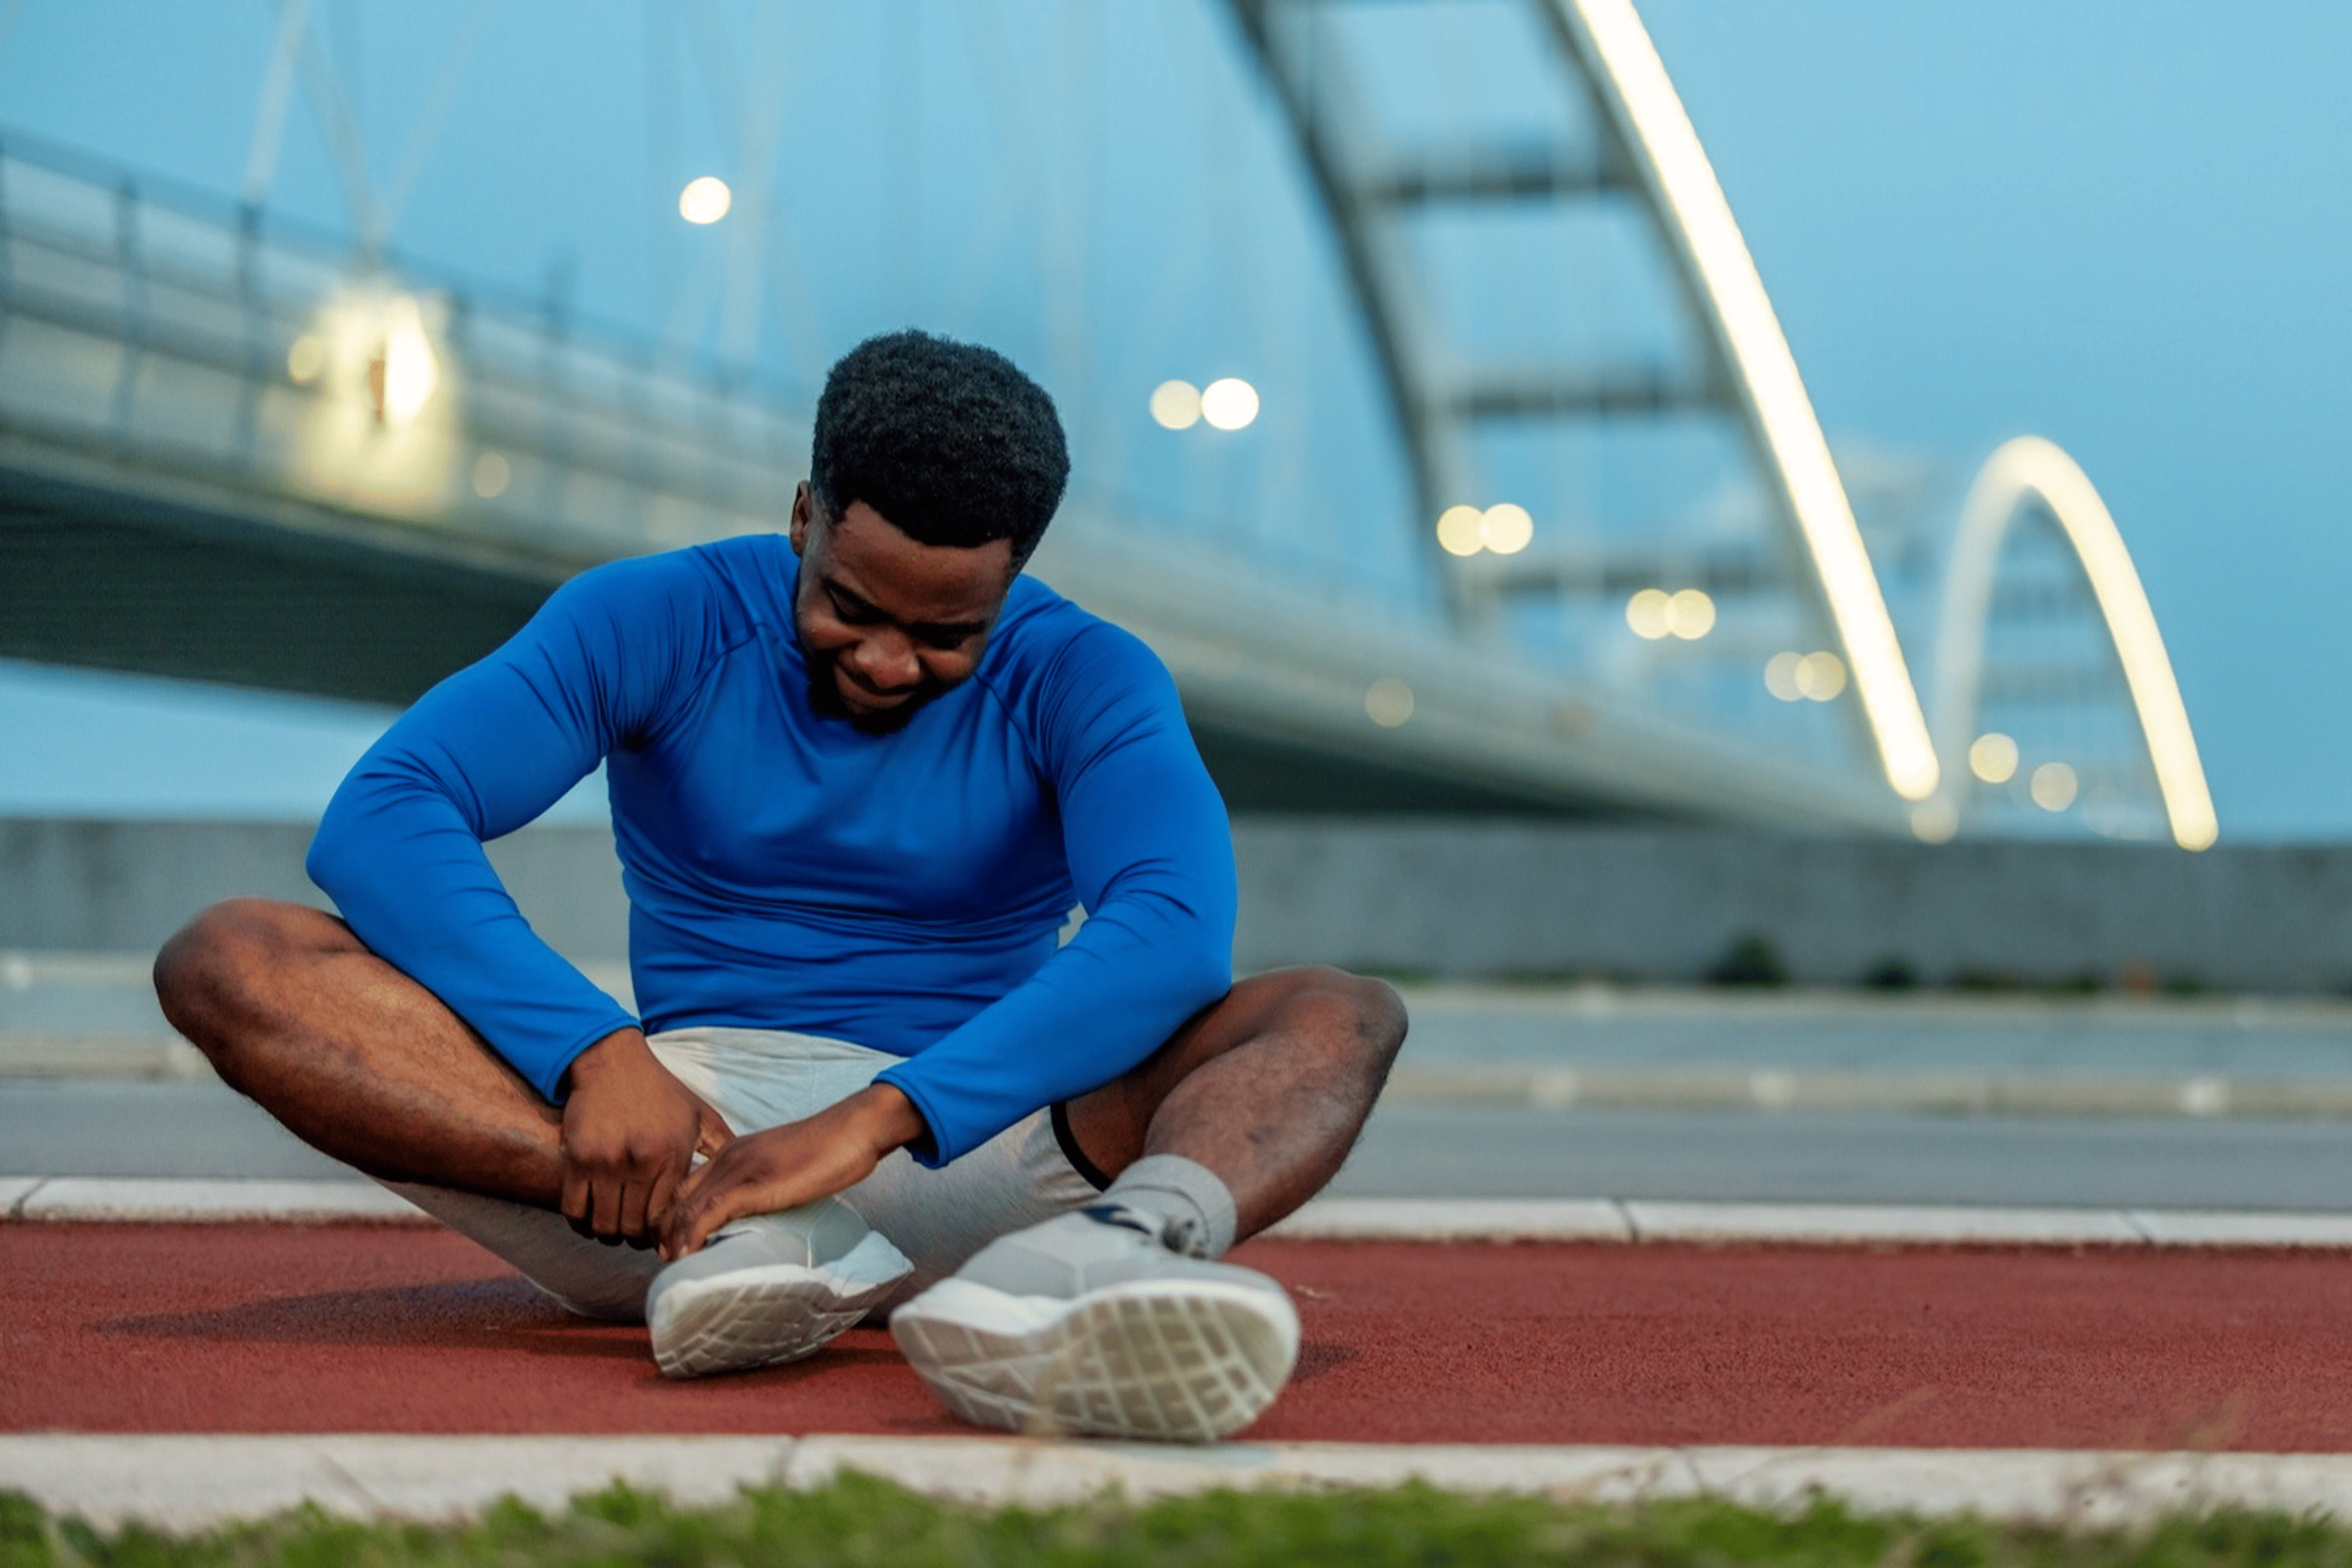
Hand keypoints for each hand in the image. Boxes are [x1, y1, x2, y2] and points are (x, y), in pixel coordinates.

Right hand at [559, 1028, 732, 1246]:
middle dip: (635, 1240)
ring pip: (603, 1225)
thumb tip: (744, 1176)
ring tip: (615, 1228)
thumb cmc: (660, 1091)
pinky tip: (590, 1219)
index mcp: (672, 1154)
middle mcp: (639, 1160)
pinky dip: (580, 1223)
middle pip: (632, 1228)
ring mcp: (606, 1160)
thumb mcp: (700, 1114)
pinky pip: (573, 1210)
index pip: (667, 1218)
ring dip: (608, 1234)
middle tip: (637, 1236)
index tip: (663, 1235)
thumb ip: (722, 1146)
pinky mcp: (577, 1157)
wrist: (613, 1062)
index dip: (664, 1234)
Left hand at [660, 1083, 924, 1259]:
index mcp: (732, 1151)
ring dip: (673, 1240)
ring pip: (686, 1208)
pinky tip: (687, 1256)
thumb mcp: (784, 1166)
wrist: (852, 1130)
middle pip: (678, 1198)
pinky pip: (709, 1213)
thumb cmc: (829, 1149)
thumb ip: (766, 1184)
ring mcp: (738, 1169)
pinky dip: (692, 1236)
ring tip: (673, 1266)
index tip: (675, 1244)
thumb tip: (764, 1213)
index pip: (687, 1186)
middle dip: (667, 1231)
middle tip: (669, 1261)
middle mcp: (726, 1157)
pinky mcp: (752, 1185)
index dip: (674, 1217)